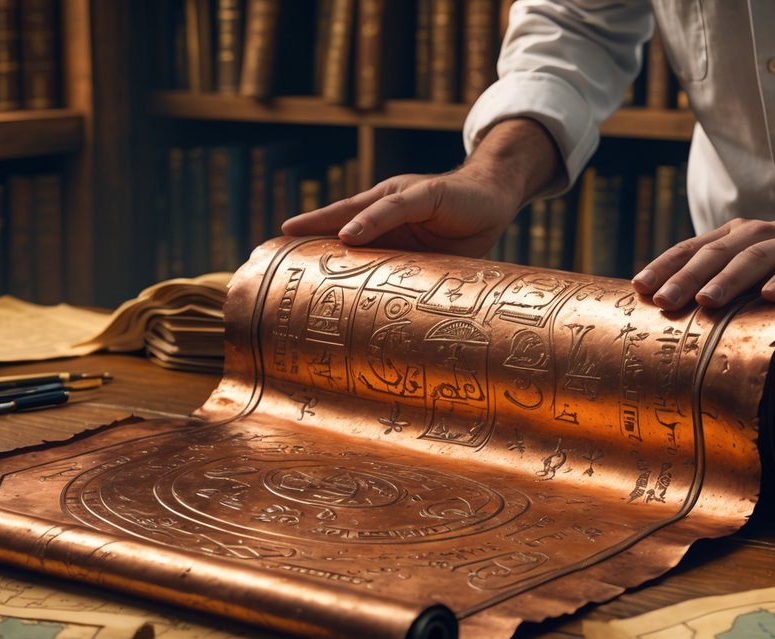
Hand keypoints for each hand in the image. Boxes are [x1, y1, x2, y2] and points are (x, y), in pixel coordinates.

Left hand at [281, 118, 562, 256]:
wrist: (497, 197)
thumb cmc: (462, 229)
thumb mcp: (428, 257)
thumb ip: (405, 271)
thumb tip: (383, 309)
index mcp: (387, 221)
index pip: (344, 228)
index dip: (315, 238)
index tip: (284, 253)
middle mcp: (388, 203)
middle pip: (341, 215)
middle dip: (309, 227)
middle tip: (277, 240)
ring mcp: (405, 195)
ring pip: (359, 209)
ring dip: (328, 222)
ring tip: (298, 232)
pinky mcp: (428, 193)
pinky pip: (395, 208)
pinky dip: (370, 221)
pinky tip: (349, 234)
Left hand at [632, 171, 774, 310]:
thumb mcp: (741, 266)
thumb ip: (711, 280)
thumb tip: (662, 312)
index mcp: (727, 237)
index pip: (689, 249)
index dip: (663, 267)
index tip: (638, 287)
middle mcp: (751, 235)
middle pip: (714, 255)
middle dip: (686, 278)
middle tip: (663, 300)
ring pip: (752, 259)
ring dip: (728, 279)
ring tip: (708, 300)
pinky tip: (770, 296)